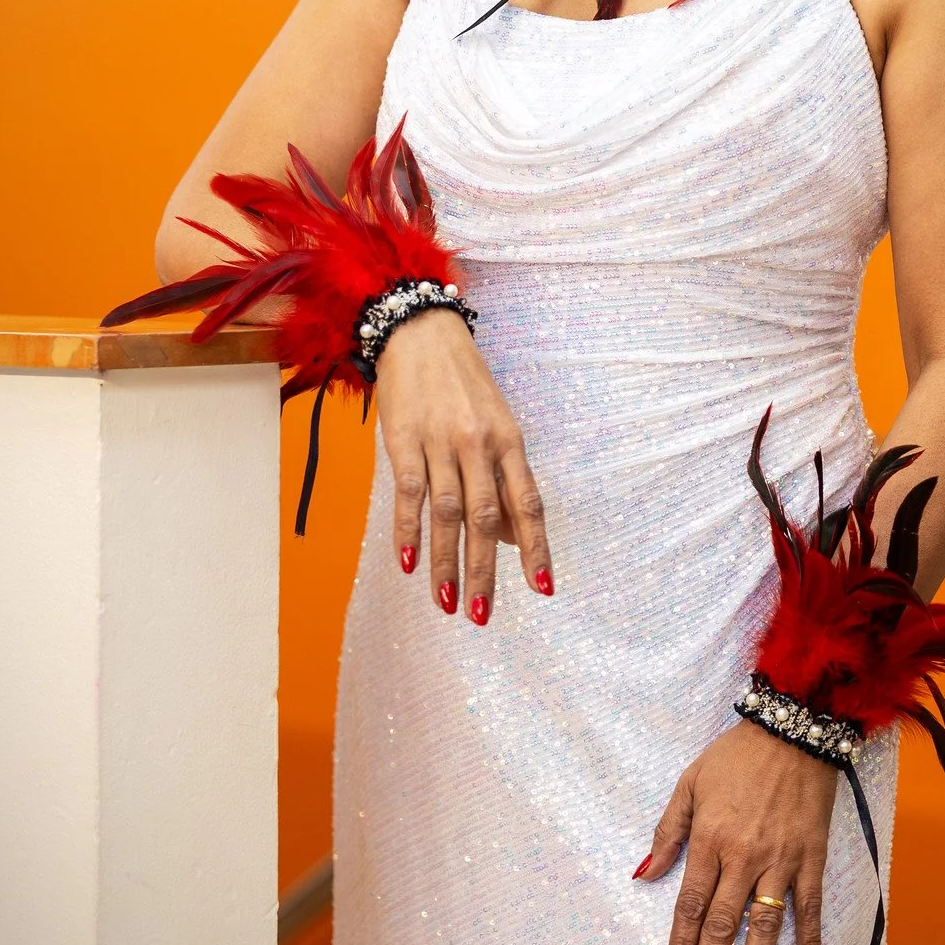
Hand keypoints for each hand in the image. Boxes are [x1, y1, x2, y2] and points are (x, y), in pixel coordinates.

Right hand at [375, 306, 553, 622]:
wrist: (421, 331)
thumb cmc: (463, 381)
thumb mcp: (497, 421)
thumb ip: (504, 476)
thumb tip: (512, 533)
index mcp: (509, 440)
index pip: (527, 504)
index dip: (534, 548)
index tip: (541, 588)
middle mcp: (478, 444)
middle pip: (485, 518)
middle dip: (485, 570)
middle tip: (483, 613)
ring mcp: (440, 442)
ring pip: (447, 513)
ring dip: (445, 562)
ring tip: (448, 602)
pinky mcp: (403, 440)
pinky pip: (409, 494)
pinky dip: (408, 531)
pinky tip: (408, 563)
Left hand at [635, 720, 836, 944]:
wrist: (791, 730)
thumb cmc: (735, 756)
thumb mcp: (689, 784)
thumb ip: (667, 833)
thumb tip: (644, 875)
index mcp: (709, 839)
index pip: (690, 907)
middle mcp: (743, 857)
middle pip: (721, 927)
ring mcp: (780, 861)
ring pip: (763, 928)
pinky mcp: (811, 858)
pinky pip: (809, 908)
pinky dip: (809, 943)